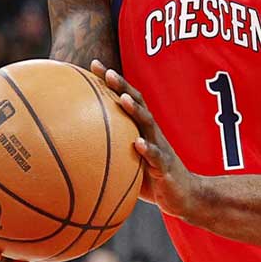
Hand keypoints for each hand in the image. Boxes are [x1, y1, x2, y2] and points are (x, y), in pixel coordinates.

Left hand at [91, 61, 202, 219]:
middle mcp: (152, 133)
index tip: (94, 64)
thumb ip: (111, 152)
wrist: (185, 197)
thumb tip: (75, 150)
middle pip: (138, 103)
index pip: (127, 99)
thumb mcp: (130, 162)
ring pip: (148, 125)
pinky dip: (147, 149)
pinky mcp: (165, 167)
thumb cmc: (153, 179)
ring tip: (123, 99)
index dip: (112, 81)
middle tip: (107, 71)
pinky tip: (137, 144)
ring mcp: (160, 148)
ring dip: (136, 111)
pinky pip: (156, 157)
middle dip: (123, 86)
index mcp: (142, 129)